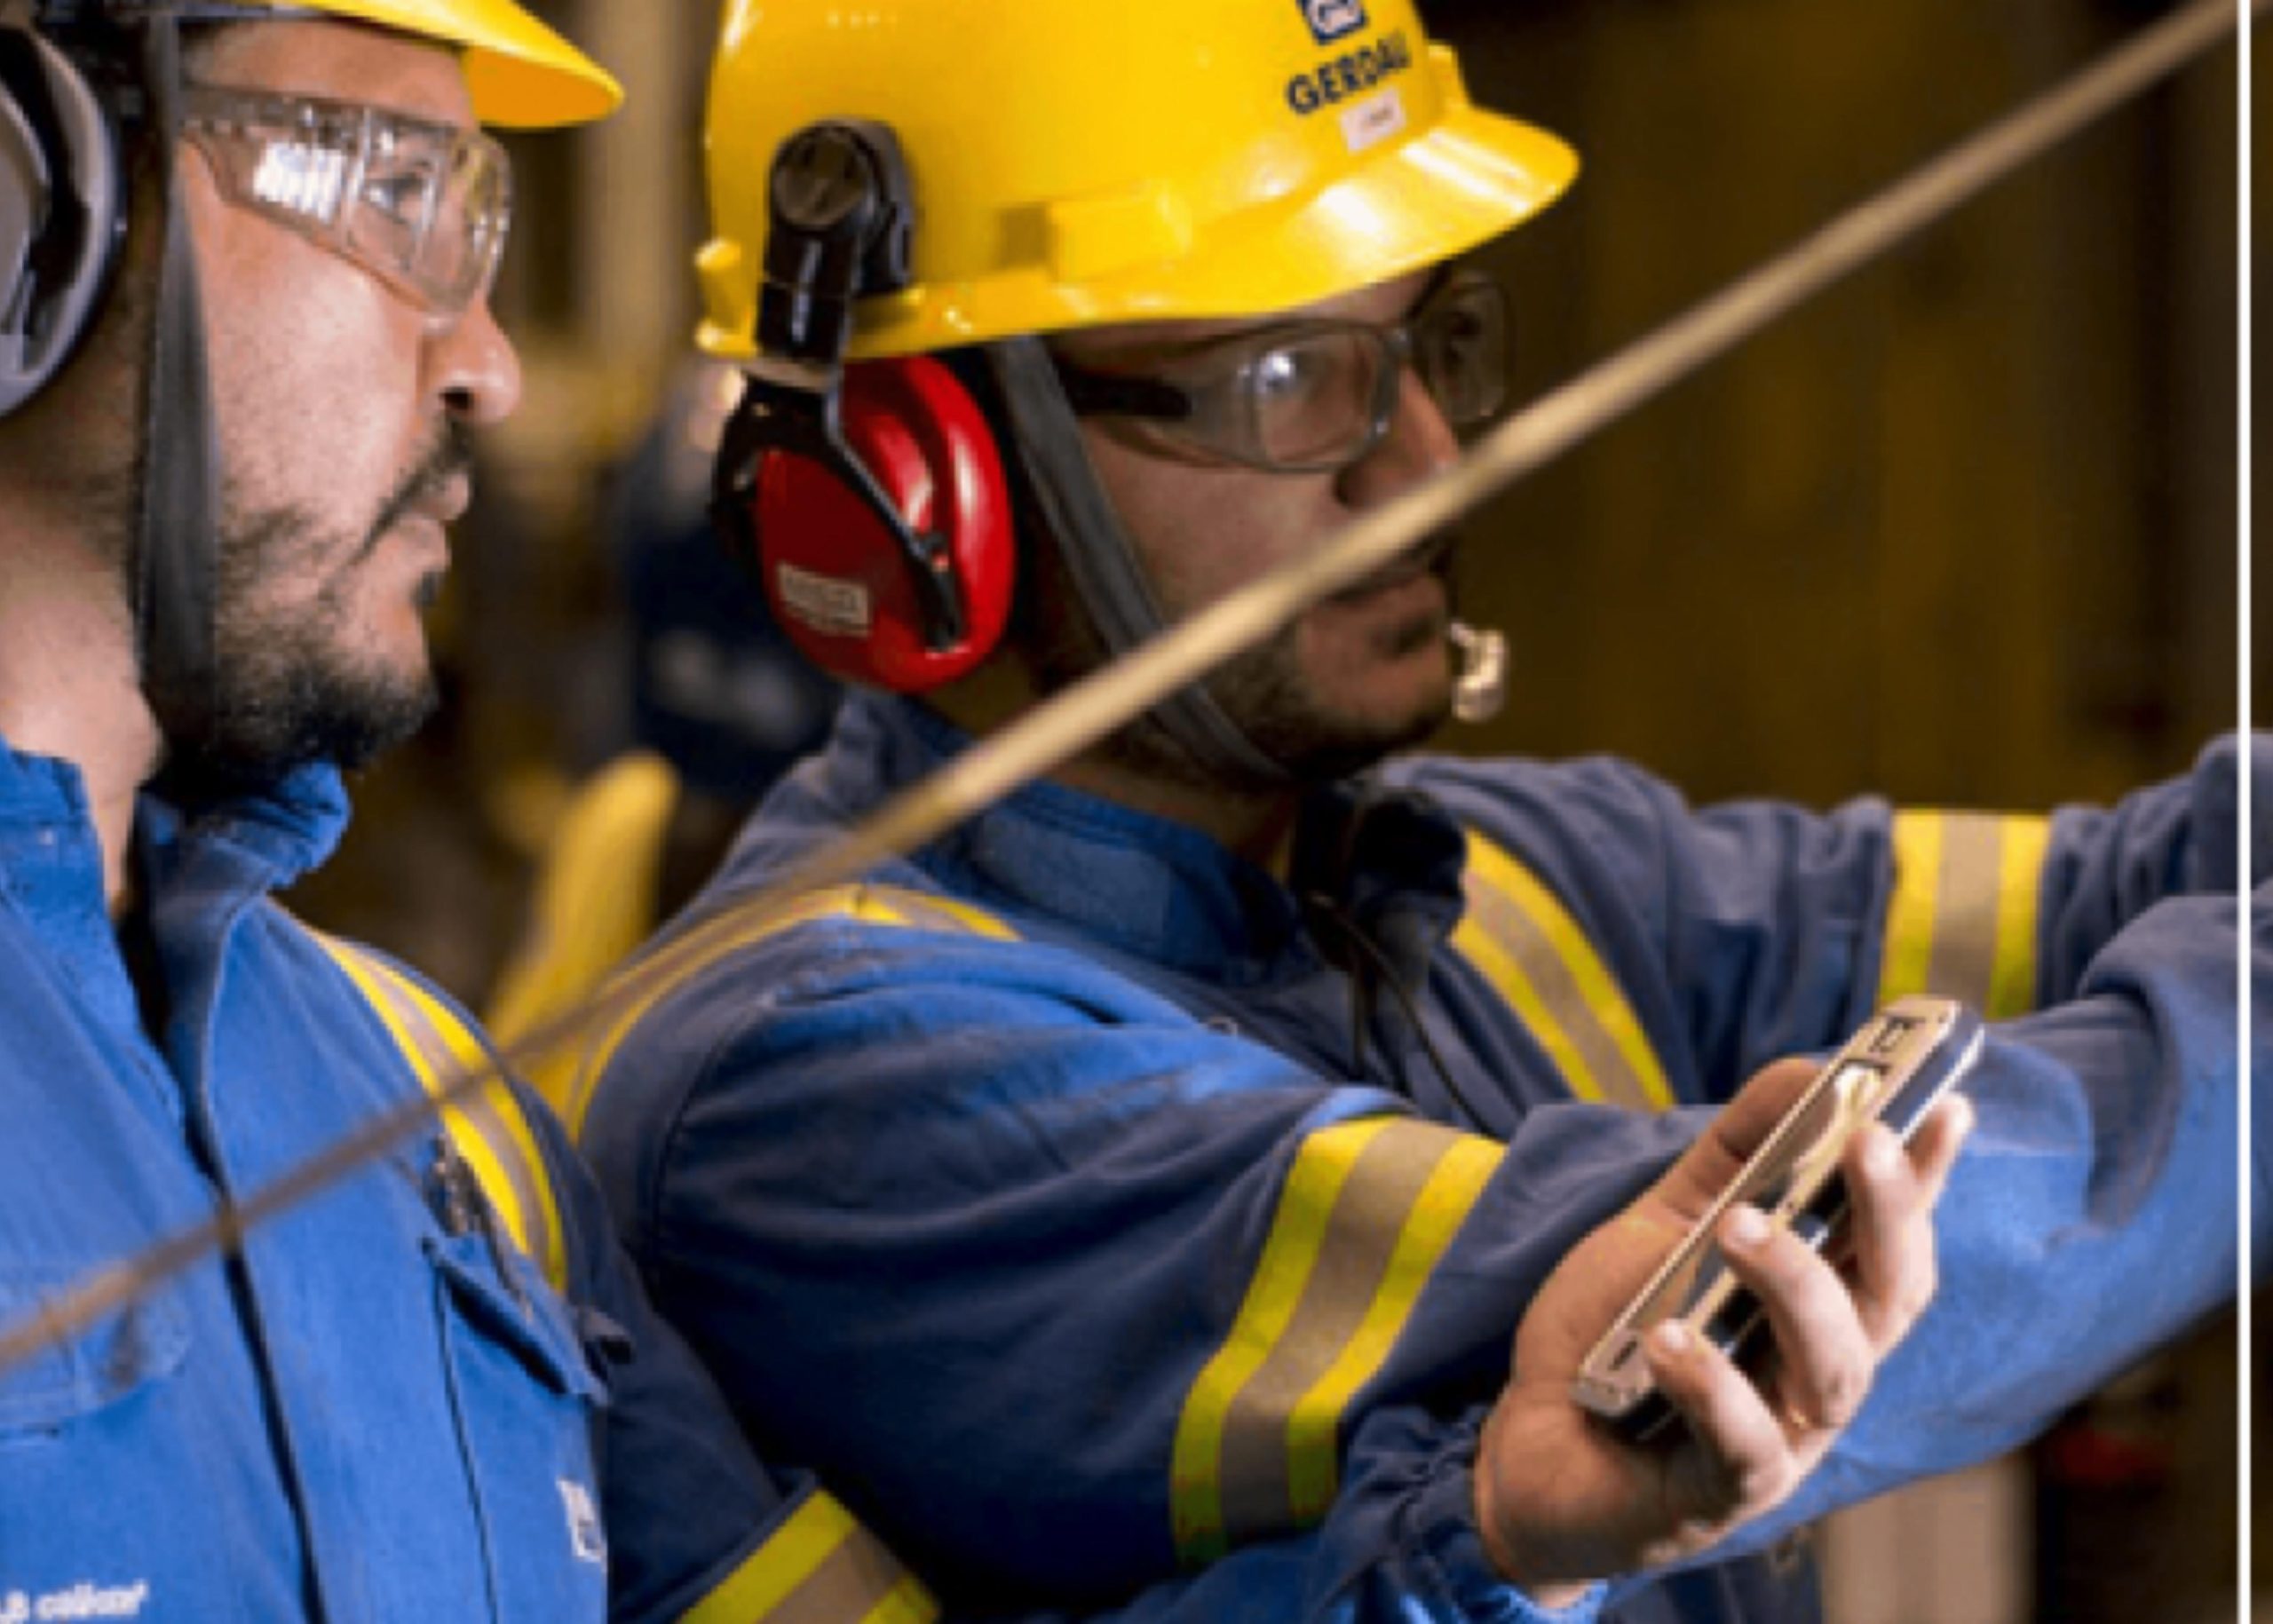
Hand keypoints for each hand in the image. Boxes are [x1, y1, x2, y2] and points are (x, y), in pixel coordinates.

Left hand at [1471, 1057, 1973, 1605]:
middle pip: (1890, 1297)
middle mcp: (1817, 1370)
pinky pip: (1742, 1447)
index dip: (1927, 1175)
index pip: (1893, 1236)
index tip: (1948, 1100)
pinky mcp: (1720, 1493)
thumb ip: (1735, 1155)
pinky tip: (1669, 1340)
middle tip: (1862, 1140)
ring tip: (1737, 1229)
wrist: (1531, 1447)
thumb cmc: (1616, 1335)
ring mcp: (1780, 1437)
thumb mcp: (1665, 1224)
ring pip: (1833, 1370)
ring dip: (1795, 1287)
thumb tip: (1810, 1069)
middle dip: (1889, 1215)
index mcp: (1818, 1304)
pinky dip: (1713, 1388)